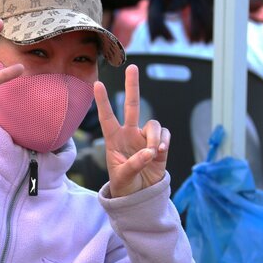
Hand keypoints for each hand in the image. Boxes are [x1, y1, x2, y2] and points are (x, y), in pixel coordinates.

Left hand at [94, 64, 169, 196]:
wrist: (140, 195)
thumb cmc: (124, 185)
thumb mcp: (123, 177)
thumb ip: (134, 164)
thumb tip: (150, 151)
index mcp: (114, 139)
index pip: (107, 117)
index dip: (102, 101)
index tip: (97, 84)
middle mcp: (129, 134)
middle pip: (132, 105)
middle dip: (132, 86)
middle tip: (132, 67)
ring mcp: (144, 137)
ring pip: (153, 124)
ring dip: (154, 137)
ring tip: (153, 153)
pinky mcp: (160, 144)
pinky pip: (165, 134)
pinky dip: (164, 141)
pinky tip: (160, 153)